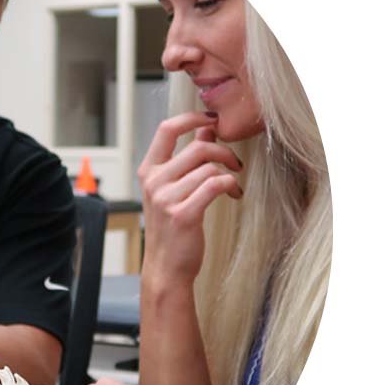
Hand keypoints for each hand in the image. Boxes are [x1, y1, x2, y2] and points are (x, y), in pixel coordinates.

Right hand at [137, 111, 242, 283]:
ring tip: (234, 185)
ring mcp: (166, 198)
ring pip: (210, 167)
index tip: (213, 120)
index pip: (167, 129)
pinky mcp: (184, 214)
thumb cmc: (171, 228)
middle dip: (225, 151)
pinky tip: (234, 195)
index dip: (192, 118)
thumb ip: (187, 158)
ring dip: (230, 173)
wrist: (165, 267)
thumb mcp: (172, 189)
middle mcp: (153, 182)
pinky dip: (232, 186)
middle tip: (236, 163)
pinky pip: (216, 185)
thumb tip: (207, 128)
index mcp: (148, 171)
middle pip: (198, 147)